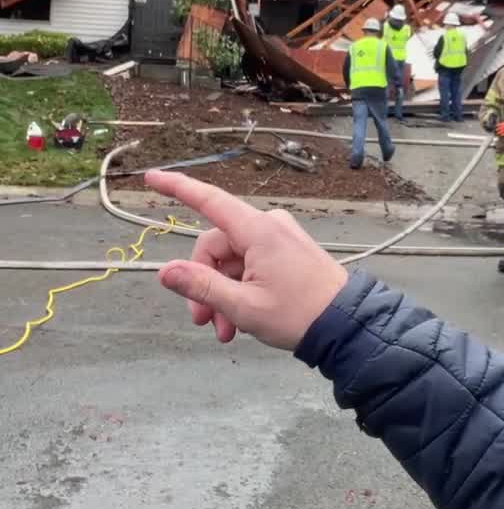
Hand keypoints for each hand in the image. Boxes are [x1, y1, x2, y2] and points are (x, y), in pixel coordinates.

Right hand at [144, 171, 346, 350]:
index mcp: (258, 230)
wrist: (347, 325)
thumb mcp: (243, 306)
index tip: (151, 178)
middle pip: (215, 246)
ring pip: (231, 262)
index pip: (209, 200)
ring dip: (221, 295)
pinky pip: (249, 266)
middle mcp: (268, 226)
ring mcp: (278, 239)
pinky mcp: (286, 252)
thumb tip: (164, 271)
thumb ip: (201, 286)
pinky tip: (239, 322)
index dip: (177, 187)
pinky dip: (239, 291)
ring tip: (224, 331)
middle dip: (203, 284)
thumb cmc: (299, 314)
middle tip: (202, 321)